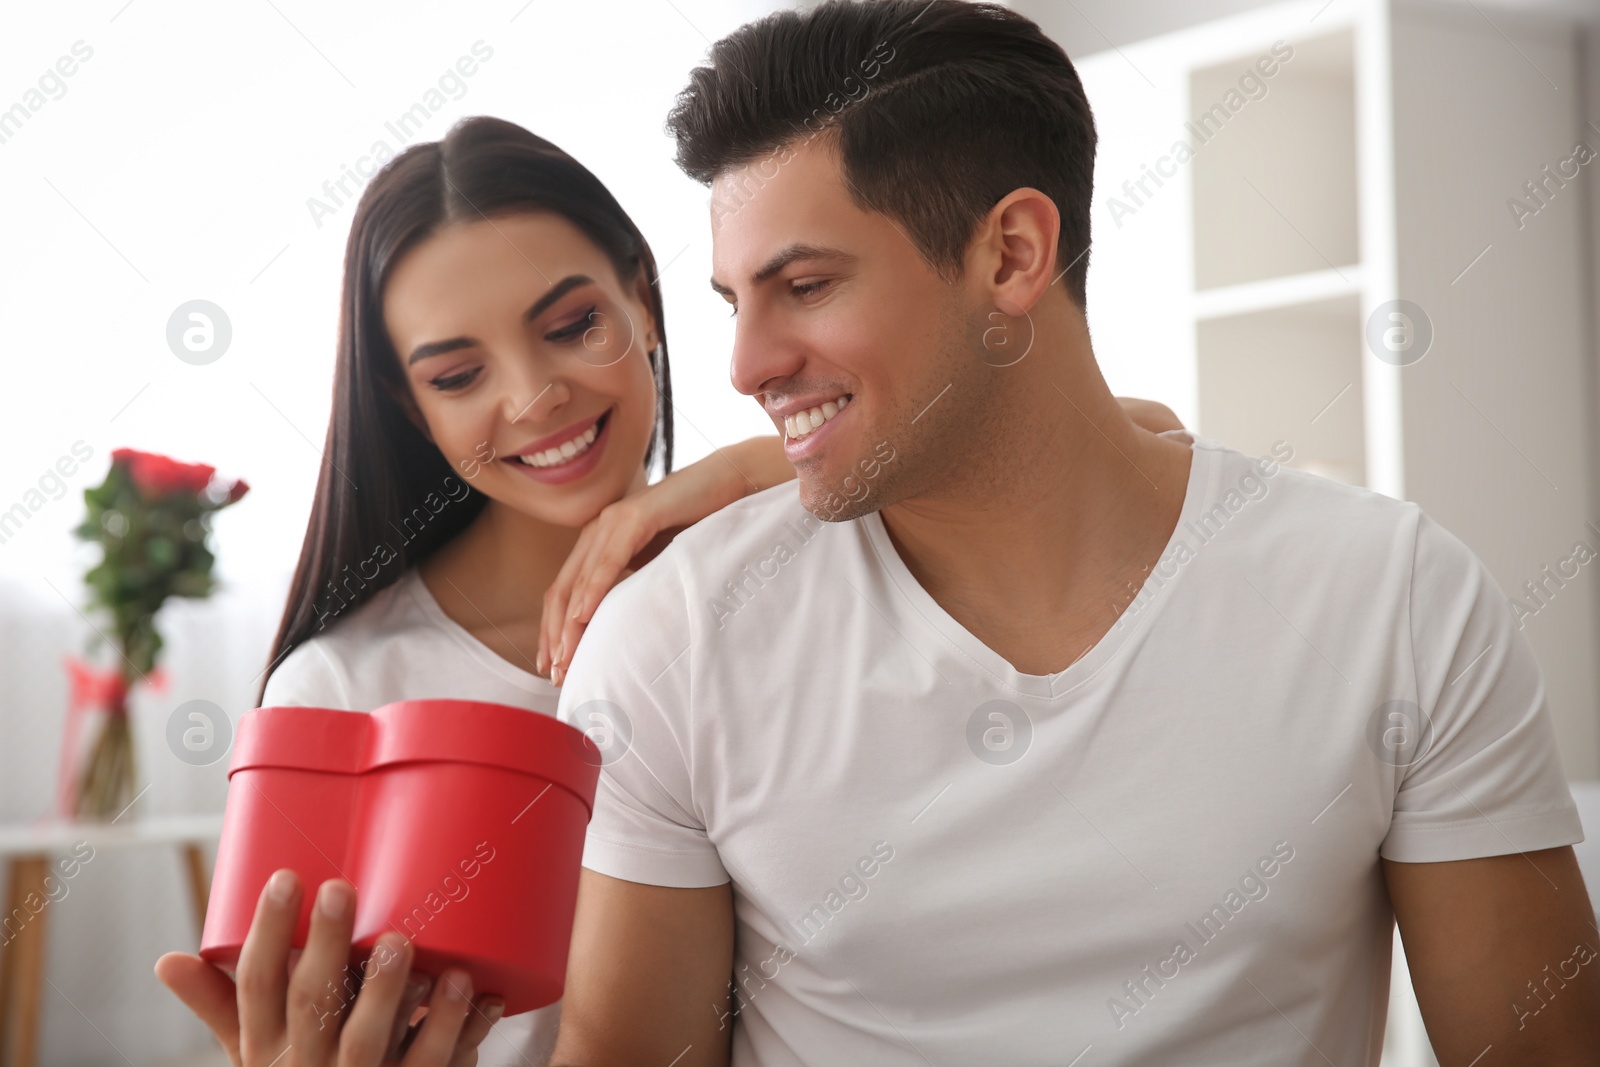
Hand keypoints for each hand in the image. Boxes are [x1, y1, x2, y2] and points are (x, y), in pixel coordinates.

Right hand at [155, 870, 504, 1066]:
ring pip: (368, 1037)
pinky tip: (467, 984)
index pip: (257, 986)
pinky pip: (433, 1060)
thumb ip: (220, 1007)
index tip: (286, 877)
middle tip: (340, 887)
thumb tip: (165, 961)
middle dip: (325, 945)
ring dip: (385, 988)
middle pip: (311, 1002)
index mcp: (266, 1048)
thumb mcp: (254, 1055)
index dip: (268, 932)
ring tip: (400, 940)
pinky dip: (450, 1022)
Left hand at [539, 491, 685, 685]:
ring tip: (564, 656)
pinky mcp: (635, 515)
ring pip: (579, 579)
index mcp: (597, 543)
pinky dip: (593, 590)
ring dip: (569, 622)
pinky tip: (583, 616)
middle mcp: (596, 530)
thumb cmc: (697, 526)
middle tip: (554, 673)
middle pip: (562, 591)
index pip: (564, 593)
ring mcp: (612, 520)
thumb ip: (633, 586)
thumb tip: (620, 629)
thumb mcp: (657, 565)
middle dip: (554, 635)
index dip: (553, 631)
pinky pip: (608, 559)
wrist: (728, 485)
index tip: (552, 667)